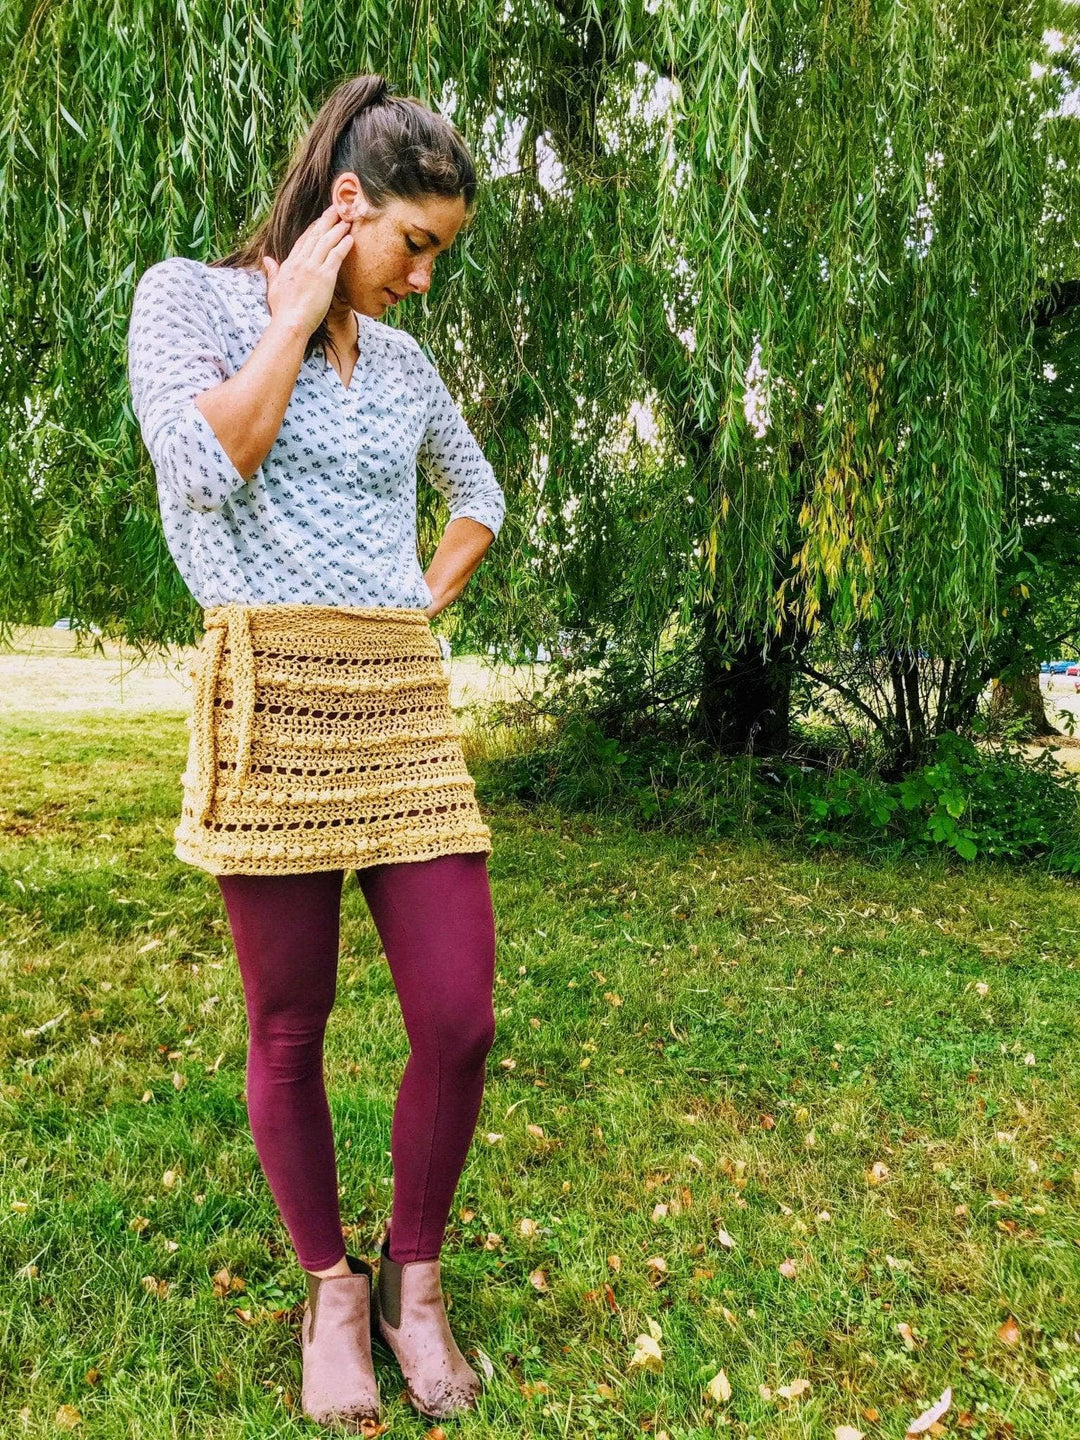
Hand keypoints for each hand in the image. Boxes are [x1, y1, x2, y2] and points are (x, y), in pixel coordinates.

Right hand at [260, 204, 354, 335]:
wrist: (290, 322)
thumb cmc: (282, 310)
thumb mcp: (273, 288)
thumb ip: (272, 272)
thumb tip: (267, 259)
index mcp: (289, 264)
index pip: (303, 240)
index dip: (313, 229)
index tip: (321, 220)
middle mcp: (301, 262)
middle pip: (316, 236)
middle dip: (326, 221)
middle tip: (336, 209)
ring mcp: (313, 268)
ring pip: (326, 242)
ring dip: (337, 229)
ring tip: (347, 220)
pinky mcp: (325, 277)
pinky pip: (336, 256)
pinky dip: (343, 245)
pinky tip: (350, 238)